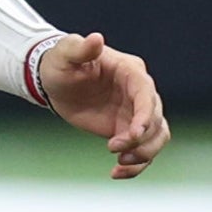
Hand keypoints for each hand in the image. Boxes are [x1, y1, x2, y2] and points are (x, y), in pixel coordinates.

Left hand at [37, 32, 165, 179]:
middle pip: (156, 119)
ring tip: (120, 164)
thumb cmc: (60, 62)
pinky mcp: (126, 130)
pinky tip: (116, 173)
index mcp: (130, 71)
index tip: (132, 134)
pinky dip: (136, 166)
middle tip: (113, 148)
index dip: (144, 115)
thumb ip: (81, 48)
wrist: (54, 81)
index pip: (147, 94)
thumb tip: (96, 38)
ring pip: (157, 136)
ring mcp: (135, 113)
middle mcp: (138, 93)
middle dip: (141, 138)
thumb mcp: (65, 54)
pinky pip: (142, 150)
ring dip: (145, 153)